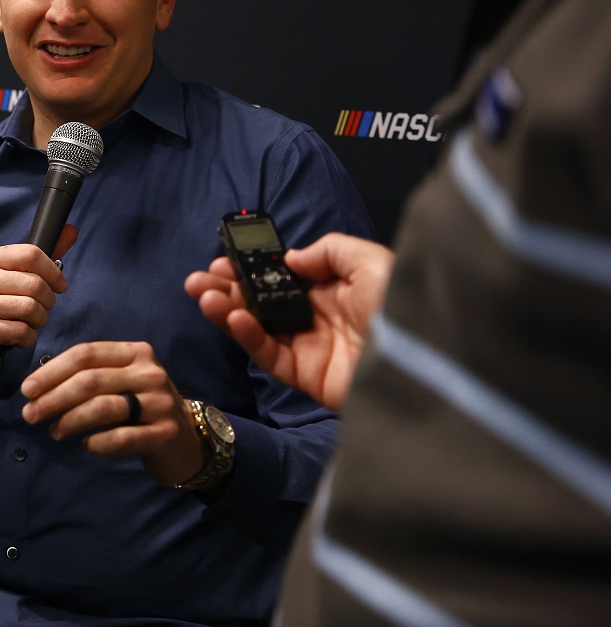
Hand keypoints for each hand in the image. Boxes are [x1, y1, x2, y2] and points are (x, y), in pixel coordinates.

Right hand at [0, 226, 76, 391]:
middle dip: (48, 301)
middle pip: (35, 285)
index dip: (54, 272)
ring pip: (31, 309)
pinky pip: (22, 332)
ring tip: (31, 320)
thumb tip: (71, 231)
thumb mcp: (15, 275)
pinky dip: (29, 337)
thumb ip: (42, 256)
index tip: (59, 285)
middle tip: (42, 307)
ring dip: (39, 319)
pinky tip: (20, 334)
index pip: (31, 254)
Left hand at [20, 341, 206, 485]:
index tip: (27, 390)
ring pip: (102, 407)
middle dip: (53, 398)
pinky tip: (87, 445)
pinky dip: (96, 443)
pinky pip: (119, 437)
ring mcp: (160, 402)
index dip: (51, 371)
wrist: (186, 440)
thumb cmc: (141, 407)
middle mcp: (150, 372)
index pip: (85, 354)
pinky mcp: (164, 433)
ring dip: (69, 421)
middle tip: (30, 414)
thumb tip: (38, 386)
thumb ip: (89, 375)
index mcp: (135, 352)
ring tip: (54, 432)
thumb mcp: (120, 381)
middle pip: (90, 380)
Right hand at [183, 232, 393, 410]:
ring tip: (203, 294)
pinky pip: (269, 356)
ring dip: (227, 310)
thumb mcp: (369, 260)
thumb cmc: (403, 304)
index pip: (281, 279)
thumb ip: (327, 251)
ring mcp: (311, 348)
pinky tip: (232, 316)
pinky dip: (247, 336)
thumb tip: (290, 260)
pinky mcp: (307, 376)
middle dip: (229, 289)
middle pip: (262, 303)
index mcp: (334, 290)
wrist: (426, 359)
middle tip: (200, 279)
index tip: (225, 260)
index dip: (251, 269)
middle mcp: (318, 318)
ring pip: (257, 328)